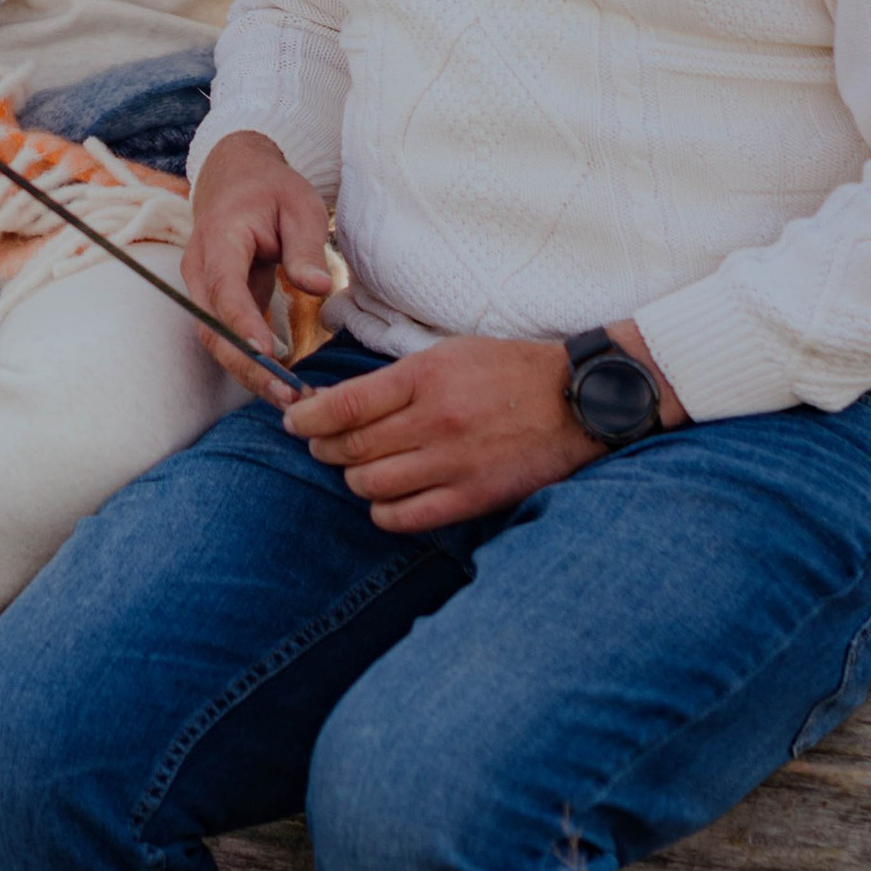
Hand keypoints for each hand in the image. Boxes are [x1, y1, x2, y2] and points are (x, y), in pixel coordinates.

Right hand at [183, 130, 338, 397]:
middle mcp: (200, 268)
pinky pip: (226, 339)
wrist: (236, 179)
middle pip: (212, 326)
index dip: (241, 322)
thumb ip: (305, 245)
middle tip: (287, 394)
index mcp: (219, 237)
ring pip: (215, 341)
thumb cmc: (271, 190)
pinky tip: (281, 384)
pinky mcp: (214, 304)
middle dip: (246, 365)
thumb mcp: (299, 205)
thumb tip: (317, 286)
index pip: (224, 285)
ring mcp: (202, 289)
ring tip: (289, 398)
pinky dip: (250, 364)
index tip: (265, 353)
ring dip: (248, 373)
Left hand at [285, 326, 677, 531]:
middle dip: (324, 447)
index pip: (345, 404)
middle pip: (351, 448)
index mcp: (425, 376)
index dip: (308, 417)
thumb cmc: (506, 371)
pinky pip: (405, 517)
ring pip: (371, 484)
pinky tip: (386, 498)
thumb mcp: (448, 354)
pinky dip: (383, 511)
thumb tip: (335, 402)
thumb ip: (395, 380)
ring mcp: (454, 462)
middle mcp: (435, 420)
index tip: (294, 419)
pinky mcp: (472, 497)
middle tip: (320, 443)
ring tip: (357, 468)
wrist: (575, 400)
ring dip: (353, 478)